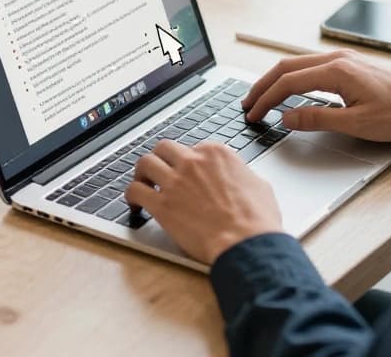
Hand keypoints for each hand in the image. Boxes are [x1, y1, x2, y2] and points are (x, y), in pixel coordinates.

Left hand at [126, 140, 281, 263]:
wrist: (246, 243)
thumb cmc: (257, 220)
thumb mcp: (259, 185)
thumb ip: (241, 174)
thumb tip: (238, 177)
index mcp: (216, 154)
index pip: (192, 148)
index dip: (188, 161)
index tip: (186, 172)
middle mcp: (193, 162)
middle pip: (165, 149)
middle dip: (161, 159)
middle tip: (160, 171)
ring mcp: (175, 181)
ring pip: (145, 163)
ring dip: (142, 173)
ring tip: (143, 183)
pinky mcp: (162, 204)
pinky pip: (135, 190)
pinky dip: (132, 195)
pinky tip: (135, 203)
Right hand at [241, 51, 390, 141]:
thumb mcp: (356, 124)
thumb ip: (317, 119)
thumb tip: (287, 118)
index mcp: (336, 71)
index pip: (287, 83)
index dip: (265, 99)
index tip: (253, 114)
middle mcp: (337, 59)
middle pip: (286, 67)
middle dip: (263, 86)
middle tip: (248, 104)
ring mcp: (344, 60)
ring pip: (298, 64)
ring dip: (277, 80)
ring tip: (263, 97)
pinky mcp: (351, 65)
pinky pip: (311, 66)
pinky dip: (293, 78)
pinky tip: (291, 90)